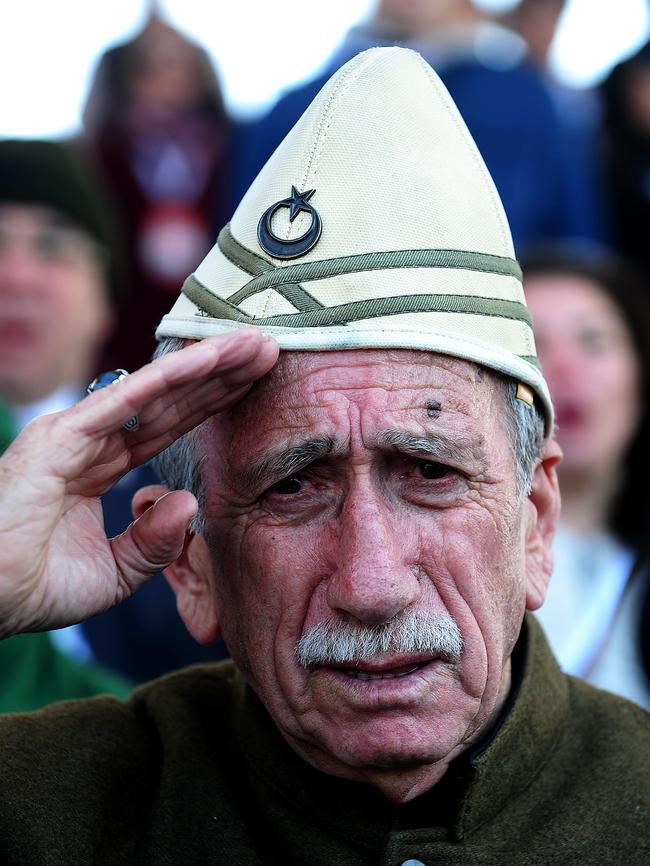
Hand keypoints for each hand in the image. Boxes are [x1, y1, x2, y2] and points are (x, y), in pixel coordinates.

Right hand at [0, 329, 278, 637]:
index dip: (213, 404)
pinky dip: (171, 377)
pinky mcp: (63, 435)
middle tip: (269, 348)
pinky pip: (128, 400)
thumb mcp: (114, 572)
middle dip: (222, 375)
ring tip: (255, 343)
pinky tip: (210, 359)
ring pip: (157, 391)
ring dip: (208, 364)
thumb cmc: (31, 586)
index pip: (170, 427)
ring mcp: (78, 433)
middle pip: (173, 402)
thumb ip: (155, 542)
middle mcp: (93, 442)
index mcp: (101, 469)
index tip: (255, 383)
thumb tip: (189, 503)